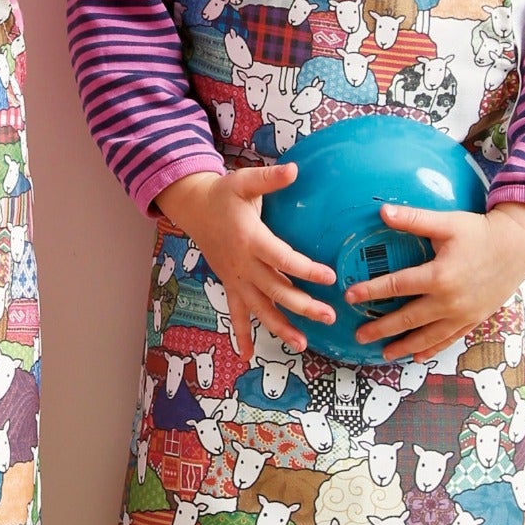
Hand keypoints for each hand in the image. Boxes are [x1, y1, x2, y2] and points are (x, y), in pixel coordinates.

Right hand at [155, 165, 336, 356]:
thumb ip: (269, 179)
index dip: (305, 269)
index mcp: (250, 239)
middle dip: (303, 305)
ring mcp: (236, 278)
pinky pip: (236, 313)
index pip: (282, 258)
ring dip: (279, 327)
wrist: (194, 209)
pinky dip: (241, 334)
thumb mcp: (244, 182)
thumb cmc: (224, 194)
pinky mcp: (231, 285)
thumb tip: (295, 169)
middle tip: (329, 316)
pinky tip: (248, 355)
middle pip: (275, 290)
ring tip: (302, 344)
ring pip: (259, 308)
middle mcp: (243, 264)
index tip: (330, 277)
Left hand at [348, 202, 524, 362]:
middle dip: (381, 328)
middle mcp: (450, 301)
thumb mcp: (447, 223)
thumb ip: (414, 219)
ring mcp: (463, 314)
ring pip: (427, 336)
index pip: (396, 286)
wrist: (519, 246)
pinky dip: (432, 348)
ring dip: (404, 346)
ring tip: (383, 353)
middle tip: (359, 335)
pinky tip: (418, 356)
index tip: (350, 297)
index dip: (370, 291)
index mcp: (439, 276)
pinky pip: (450, 339)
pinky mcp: (475, 319)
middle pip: (408, 319)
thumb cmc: (481, 232)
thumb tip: (382, 211)